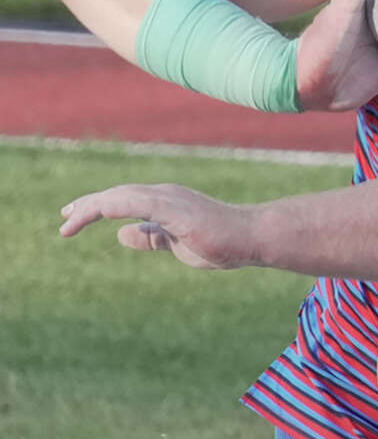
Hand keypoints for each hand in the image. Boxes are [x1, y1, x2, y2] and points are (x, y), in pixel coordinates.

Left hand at [59, 183, 253, 269]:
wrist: (252, 238)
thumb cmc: (221, 242)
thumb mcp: (176, 244)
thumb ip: (151, 237)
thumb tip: (122, 234)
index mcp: (164, 202)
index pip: (123, 200)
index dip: (96, 207)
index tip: (72, 217)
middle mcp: (164, 194)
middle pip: (117, 194)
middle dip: (87, 206)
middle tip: (64, 218)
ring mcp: (171, 199)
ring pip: (122, 196)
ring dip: (93, 207)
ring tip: (70, 222)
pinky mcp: (177, 210)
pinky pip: (140, 203)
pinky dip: (116, 205)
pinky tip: (100, 212)